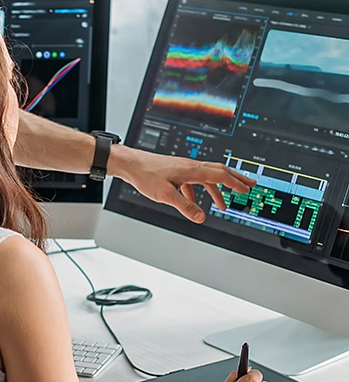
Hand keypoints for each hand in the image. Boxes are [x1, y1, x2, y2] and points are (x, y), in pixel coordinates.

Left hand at [108, 145, 255, 222]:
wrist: (130, 164)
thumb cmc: (145, 175)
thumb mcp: (165, 195)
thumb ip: (184, 206)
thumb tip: (201, 217)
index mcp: (191, 170)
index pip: (220, 175)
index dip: (235, 182)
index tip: (248, 189)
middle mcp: (190, 166)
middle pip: (219, 171)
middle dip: (235, 179)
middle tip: (250, 185)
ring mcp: (182, 167)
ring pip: (206, 176)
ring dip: (217, 189)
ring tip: (222, 204)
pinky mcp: (175, 171)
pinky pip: (192, 180)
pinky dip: (198, 191)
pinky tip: (192, 201)